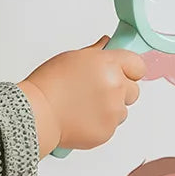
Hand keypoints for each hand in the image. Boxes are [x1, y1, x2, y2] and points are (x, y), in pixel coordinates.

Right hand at [19, 35, 145, 155]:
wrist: (37, 114)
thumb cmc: (48, 85)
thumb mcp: (71, 58)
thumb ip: (95, 53)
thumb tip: (106, 45)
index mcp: (108, 65)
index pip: (137, 65)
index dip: (130, 70)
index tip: (123, 73)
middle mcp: (115, 86)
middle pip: (133, 90)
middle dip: (120, 91)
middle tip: (96, 92)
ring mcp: (113, 111)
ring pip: (122, 110)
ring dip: (110, 109)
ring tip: (84, 107)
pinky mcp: (108, 131)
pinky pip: (111, 126)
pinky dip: (100, 124)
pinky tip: (81, 118)